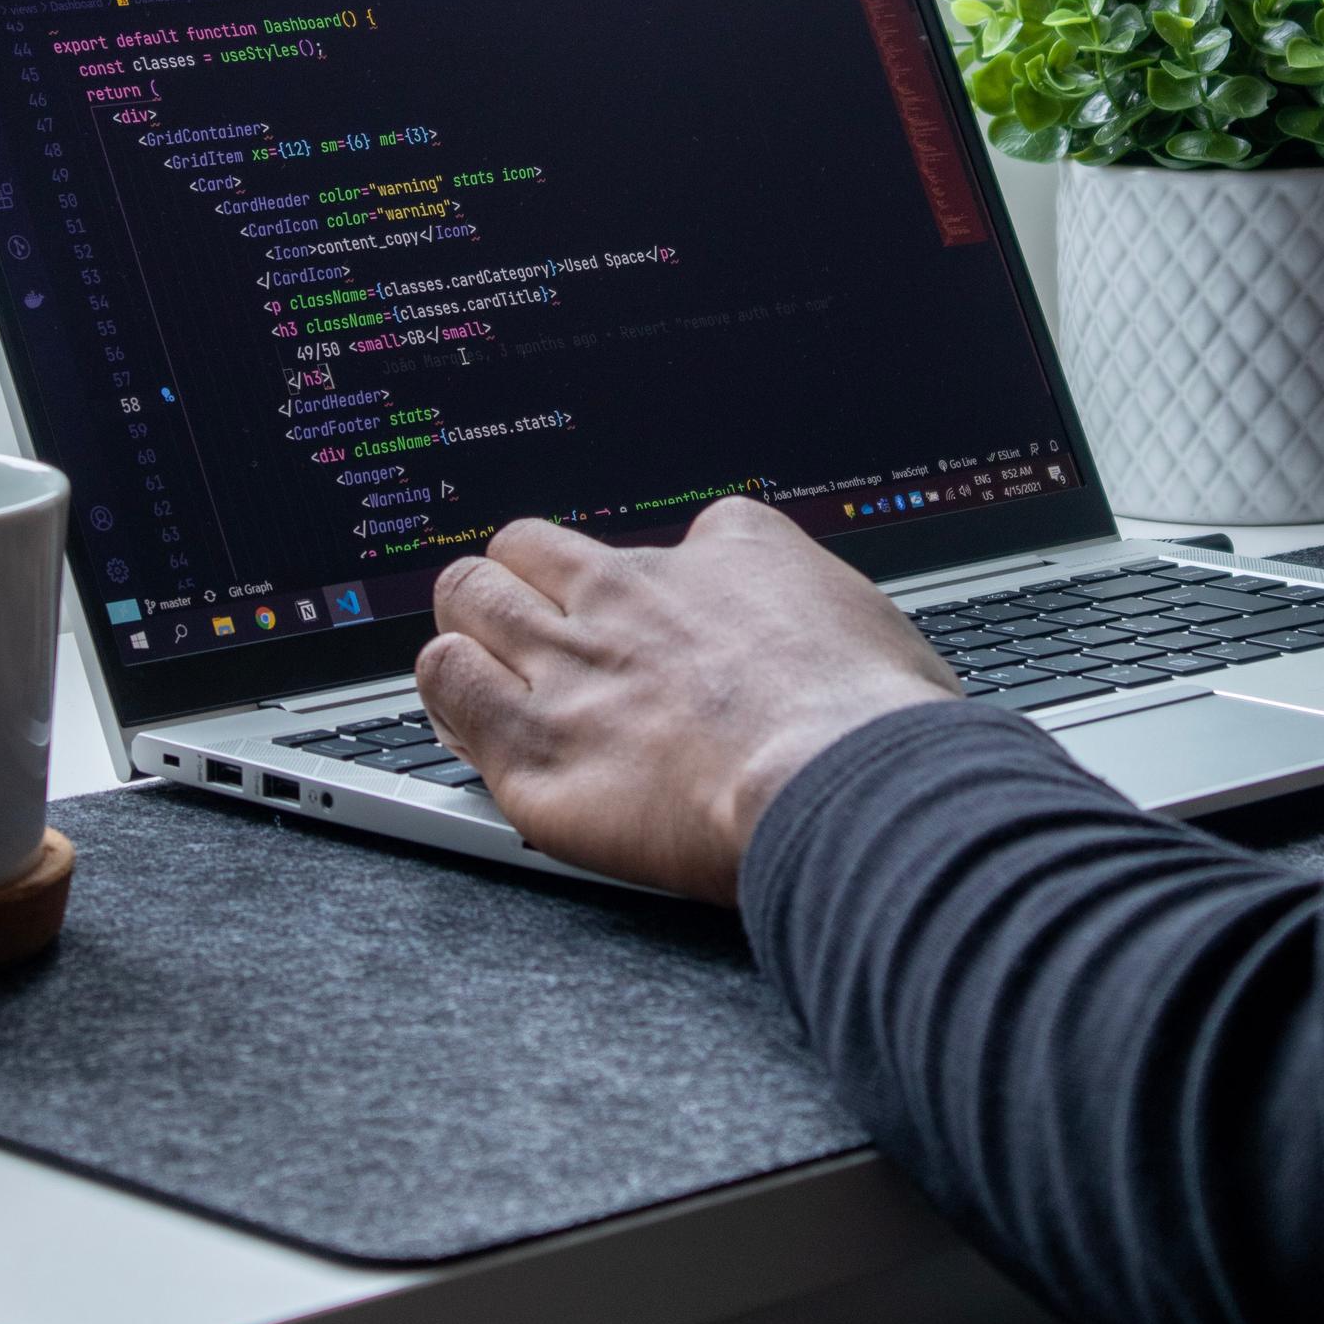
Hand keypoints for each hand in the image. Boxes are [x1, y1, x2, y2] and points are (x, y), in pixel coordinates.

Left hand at [414, 496, 961, 901]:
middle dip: (520, 578)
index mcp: (728, 553)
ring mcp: (575, 664)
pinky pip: (446, 682)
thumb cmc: (876, 723)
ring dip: (471, 624)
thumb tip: (828, 639)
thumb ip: (823, 618)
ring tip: (481, 656)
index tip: (653, 622)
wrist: (841, 782)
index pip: (661, 541)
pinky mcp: (534, 745)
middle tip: (529, 622)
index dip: (649, 584)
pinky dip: (448, 687)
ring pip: (470, 596)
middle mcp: (635, 595)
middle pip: (529, 546)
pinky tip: (463, 706)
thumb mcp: (873, 625)